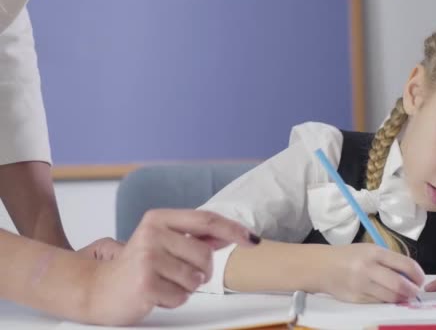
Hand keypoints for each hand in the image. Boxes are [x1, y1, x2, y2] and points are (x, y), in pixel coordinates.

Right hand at [84, 209, 258, 325]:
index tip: (252, 240)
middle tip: (179, 274)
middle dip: (202, 271)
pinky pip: (182, 297)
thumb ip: (196, 236)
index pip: (206, 220)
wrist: (100, 289)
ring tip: (164, 283)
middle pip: (205, 254)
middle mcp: (152, 233)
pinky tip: (156, 294)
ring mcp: (147, 258)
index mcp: (158, 218)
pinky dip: (174, 300)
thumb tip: (232, 233)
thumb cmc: (138, 266)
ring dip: (186, 287)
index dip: (233, 230)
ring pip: (196, 278)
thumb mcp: (165, 242)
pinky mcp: (145, 283)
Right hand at [319, 243, 423, 302]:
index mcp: (373, 252)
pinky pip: (379, 303)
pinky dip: (387, 301)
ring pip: (391, 297)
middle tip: (415, 292)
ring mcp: (361, 285)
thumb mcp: (369, 250)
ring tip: (403, 295)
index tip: (420, 279)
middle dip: (412, 290)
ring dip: (402, 298)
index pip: (405, 264)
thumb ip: (389, 260)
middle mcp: (367, 268)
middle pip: (399, 284)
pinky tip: (387, 297)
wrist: (322, 266)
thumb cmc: (349, 256)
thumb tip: (411, 275)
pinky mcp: (356, 299)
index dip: (418, 274)